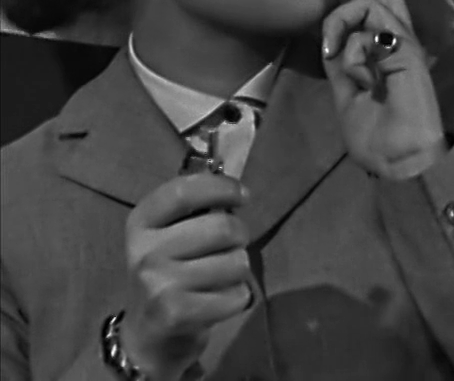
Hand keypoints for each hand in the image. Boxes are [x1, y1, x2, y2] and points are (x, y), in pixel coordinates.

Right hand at [121, 173, 252, 380]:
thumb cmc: (169, 271)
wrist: (147, 334)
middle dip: (239, 235)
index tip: (243, 195)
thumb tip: (237, 190)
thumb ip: (196, 208)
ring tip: (220, 276)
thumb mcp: (168, 234)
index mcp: (141, 223)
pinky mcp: (176, 313)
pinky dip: (237, 297)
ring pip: (236, 261)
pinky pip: (236, 294)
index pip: (184, 190)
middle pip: (223, 227)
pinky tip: (217, 300)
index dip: (222, 187)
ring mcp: (158, 284)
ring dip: (239, 268)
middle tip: (231, 246)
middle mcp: (144, 252)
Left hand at [319, 0, 447, 179]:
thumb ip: (341, 60)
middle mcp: (397, 38)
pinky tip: (359, 75)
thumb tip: (333, 36)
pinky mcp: (407, 49)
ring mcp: (404, 41)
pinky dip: (354, 49)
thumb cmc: (375, 135)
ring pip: (367, 3)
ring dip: (339, 26)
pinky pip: (373, 28)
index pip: (374, 1)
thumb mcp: (345, 91)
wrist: (399, 159)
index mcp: (385, 48)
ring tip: (335, 58)